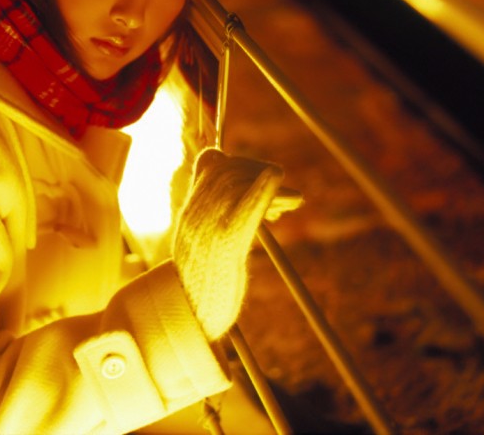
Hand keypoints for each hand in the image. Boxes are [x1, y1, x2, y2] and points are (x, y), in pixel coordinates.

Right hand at [172, 148, 285, 339]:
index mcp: (191, 213)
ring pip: (239, 183)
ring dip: (273, 186)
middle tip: (288, 199)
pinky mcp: (228, 241)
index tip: (265, 179)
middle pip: (230, 170)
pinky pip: (245, 206)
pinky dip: (265, 191)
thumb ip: (218, 225)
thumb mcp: (205, 250)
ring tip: (294, 202)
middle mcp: (197, 213)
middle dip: (260, 172)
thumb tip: (249, 207)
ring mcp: (209, 226)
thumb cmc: (202, 291)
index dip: (240, 164)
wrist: (188, 323)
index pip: (211, 162)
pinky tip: (283, 186)